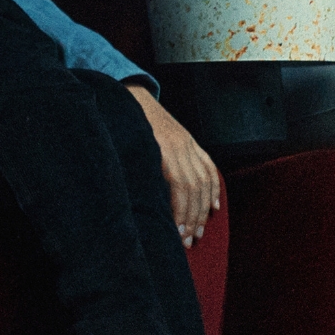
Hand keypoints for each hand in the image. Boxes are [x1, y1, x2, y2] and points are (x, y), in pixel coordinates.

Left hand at [125, 81, 221, 245]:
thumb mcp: (124, 148)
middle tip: (188, 241)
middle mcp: (179, 146)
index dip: (180, 213)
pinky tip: (213, 207)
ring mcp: (188, 143)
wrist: (128, 93)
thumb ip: (135, 173)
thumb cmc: (121, 125)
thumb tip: (137, 207)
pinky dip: (213, 188)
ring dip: (203, 209)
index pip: (179, 187)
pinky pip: (208, 166)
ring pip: (204, 180)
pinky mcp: (191, 141)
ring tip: (199, 231)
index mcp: (161, 148)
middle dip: (192, 218)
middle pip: (194, 188)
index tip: (177, 235)